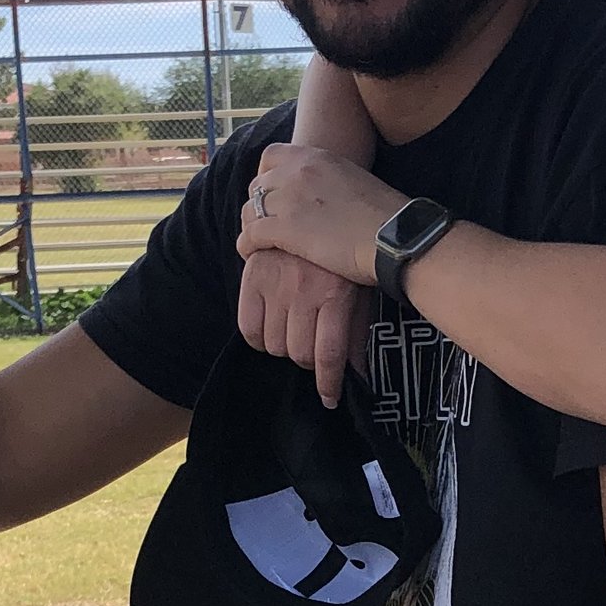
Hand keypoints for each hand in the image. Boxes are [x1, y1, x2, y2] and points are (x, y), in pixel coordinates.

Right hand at [236, 251, 372, 405]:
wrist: (313, 206)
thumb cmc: (344, 255)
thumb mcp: (358, 290)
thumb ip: (356, 331)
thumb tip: (358, 373)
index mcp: (336, 295)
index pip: (329, 354)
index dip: (328, 383)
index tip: (329, 399)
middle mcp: (304, 292)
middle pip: (298, 354)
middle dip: (307, 362)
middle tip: (310, 353)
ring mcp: (276, 284)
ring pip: (273, 344)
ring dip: (283, 348)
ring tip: (291, 335)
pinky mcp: (253, 277)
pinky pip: (247, 327)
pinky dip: (258, 338)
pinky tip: (268, 331)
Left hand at [238, 145, 407, 284]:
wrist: (395, 236)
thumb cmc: (386, 217)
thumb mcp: (356, 181)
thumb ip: (331, 181)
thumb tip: (326, 196)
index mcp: (317, 156)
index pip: (271, 156)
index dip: (265, 176)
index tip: (272, 195)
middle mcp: (298, 171)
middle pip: (257, 185)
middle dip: (257, 205)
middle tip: (264, 224)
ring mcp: (290, 198)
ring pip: (249, 210)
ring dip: (250, 226)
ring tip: (257, 243)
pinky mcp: (285, 228)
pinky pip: (250, 234)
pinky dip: (246, 245)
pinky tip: (252, 254)